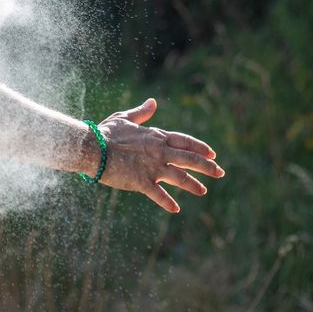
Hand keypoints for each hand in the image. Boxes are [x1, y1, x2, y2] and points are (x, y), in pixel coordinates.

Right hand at [94, 98, 224, 212]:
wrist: (92, 148)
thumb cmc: (106, 133)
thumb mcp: (125, 119)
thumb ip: (142, 112)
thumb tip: (153, 102)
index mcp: (156, 137)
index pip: (185, 142)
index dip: (200, 148)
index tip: (212, 154)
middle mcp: (159, 152)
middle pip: (190, 159)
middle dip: (207, 167)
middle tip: (220, 172)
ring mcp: (152, 167)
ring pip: (180, 177)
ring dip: (193, 185)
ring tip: (203, 191)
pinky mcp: (142, 182)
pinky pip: (159, 195)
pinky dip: (168, 202)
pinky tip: (175, 209)